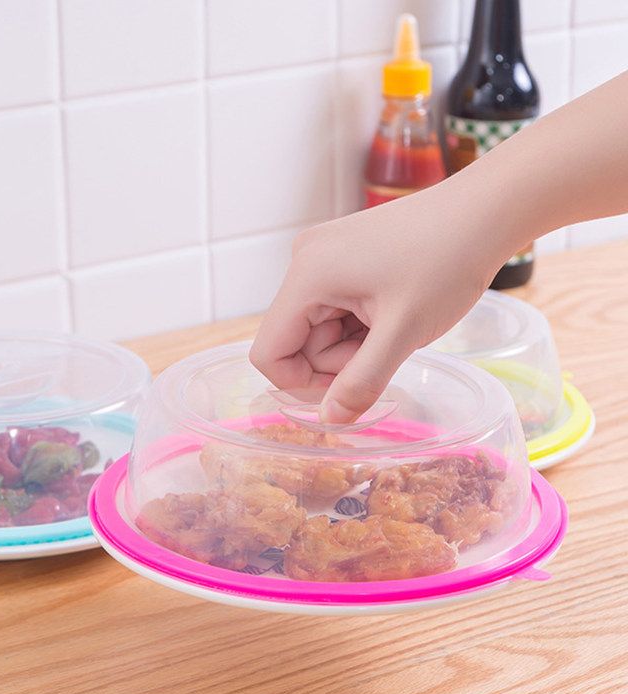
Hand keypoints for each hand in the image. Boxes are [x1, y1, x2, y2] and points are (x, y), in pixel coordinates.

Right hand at [250, 181, 519, 423]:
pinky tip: (393, 310)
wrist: (485, 210)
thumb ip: (362, 382)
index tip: (348, 389)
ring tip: (398, 324)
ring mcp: (322, 256)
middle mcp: (303, 262)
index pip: (268, 352)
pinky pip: (334, 309)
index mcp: (306, 276)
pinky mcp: (341, 256)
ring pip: (319, 330)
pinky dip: (361, 323)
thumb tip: (330, 422)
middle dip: (340, 360)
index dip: (300, 384)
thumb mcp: (404, 333)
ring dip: (354, 343)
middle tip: (389, 346)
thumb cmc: (448, 261)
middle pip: (298, 343)